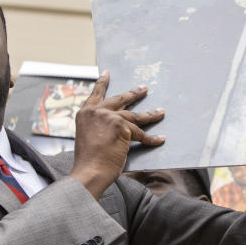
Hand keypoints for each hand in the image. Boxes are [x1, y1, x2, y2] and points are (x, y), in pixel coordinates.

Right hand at [69, 71, 164, 198]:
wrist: (89, 170)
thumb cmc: (88, 161)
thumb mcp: (88, 137)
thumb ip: (97, 128)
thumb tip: (111, 129)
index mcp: (84, 114)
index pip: (95, 94)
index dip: (102, 83)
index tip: (106, 74)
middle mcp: (96, 112)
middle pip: (120, 99)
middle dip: (134, 93)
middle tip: (144, 88)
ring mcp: (110, 117)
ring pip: (135, 115)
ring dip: (150, 114)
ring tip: (161, 112)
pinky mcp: (123, 127)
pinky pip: (141, 134)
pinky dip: (152, 139)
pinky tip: (160, 139)